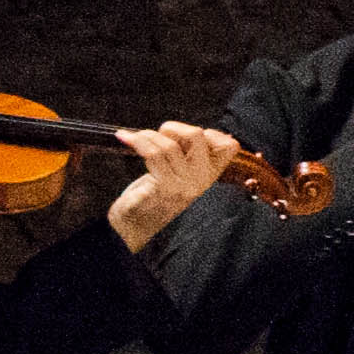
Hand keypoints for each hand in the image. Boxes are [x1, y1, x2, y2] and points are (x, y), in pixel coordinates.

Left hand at [107, 122, 249, 250]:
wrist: (136, 225)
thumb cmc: (155, 195)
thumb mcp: (180, 175)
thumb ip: (189, 155)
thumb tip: (186, 129)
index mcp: (211, 175)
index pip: (228, 146)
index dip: (211, 134)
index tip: (187, 138)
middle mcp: (202, 180)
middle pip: (196, 135)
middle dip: (173, 128)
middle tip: (159, 136)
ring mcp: (184, 185)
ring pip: (168, 145)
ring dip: (146, 136)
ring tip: (135, 138)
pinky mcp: (164, 187)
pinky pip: (152, 154)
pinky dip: (135, 141)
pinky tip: (124, 138)